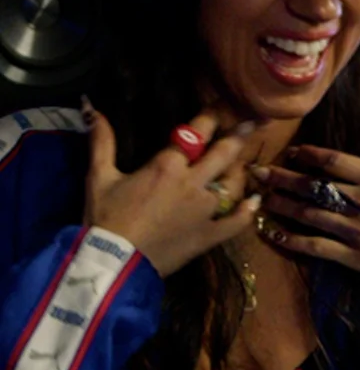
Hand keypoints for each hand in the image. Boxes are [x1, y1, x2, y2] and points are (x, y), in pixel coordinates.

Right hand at [83, 105, 260, 277]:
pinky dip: (248, 211)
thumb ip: (102, 142)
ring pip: (233, 185)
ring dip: (240, 172)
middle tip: (254, 122)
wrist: (114, 262)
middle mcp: (193, 183)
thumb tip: (94, 109)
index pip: (197, 132)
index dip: (212, 116)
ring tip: (245, 164)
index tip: (223, 106)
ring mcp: (206, 211)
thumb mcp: (99, 177)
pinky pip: (237, 222)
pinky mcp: (210, 235)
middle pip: (224, 153)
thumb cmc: (105, 218)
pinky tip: (255, 201)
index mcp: (168, 165)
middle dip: (240, 135)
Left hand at [256, 100, 359, 289]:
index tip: (292, 151)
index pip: (334, 161)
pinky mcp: (356, 256)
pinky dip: (294, 241)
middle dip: (282, 179)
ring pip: (310, 215)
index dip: (309, 155)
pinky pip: (318, 248)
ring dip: (282, 205)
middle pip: (313, 187)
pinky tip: (274, 234)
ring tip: (260, 198)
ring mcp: (356, 230)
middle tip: (256, 173)